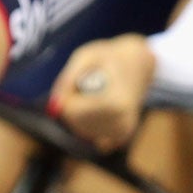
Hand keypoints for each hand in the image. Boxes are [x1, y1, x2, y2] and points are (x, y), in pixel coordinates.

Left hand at [51, 34, 155, 150]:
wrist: (139, 63)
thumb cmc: (109, 57)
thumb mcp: (86, 56)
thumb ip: (67, 80)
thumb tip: (53, 108)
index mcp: (114, 103)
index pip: (72, 113)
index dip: (67, 97)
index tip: (77, 81)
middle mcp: (121, 122)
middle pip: (76, 124)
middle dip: (73, 106)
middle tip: (87, 85)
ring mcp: (122, 131)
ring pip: (82, 131)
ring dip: (80, 113)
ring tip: (96, 93)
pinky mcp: (122, 136)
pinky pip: (92, 135)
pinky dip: (89, 121)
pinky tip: (100, 106)